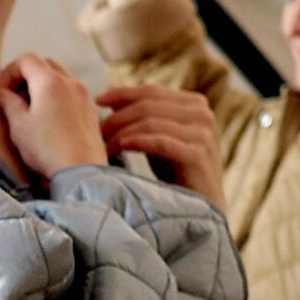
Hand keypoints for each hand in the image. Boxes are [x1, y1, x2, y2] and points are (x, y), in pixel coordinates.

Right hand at [0, 56, 107, 179]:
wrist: (81, 171)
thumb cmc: (46, 148)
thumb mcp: (19, 126)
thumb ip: (8, 103)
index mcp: (49, 82)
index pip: (27, 60)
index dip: (10, 72)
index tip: (2, 91)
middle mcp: (70, 82)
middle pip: (45, 65)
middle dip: (27, 76)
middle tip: (15, 97)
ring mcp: (84, 95)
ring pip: (61, 77)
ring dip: (44, 86)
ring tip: (33, 109)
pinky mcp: (91, 110)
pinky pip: (73, 92)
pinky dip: (59, 96)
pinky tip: (51, 118)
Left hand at [95, 83, 227, 207]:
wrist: (201, 208)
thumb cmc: (176, 173)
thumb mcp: (158, 138)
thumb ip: (142, 117)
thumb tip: (110, 95)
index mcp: (195, 104)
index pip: (151, 91)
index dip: (121, 94)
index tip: (97, 100)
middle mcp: (202, 114)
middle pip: (148, 104)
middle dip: (117, 117)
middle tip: (96, 131)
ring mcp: (202, 134)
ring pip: (151, 121)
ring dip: (121, 132)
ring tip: (103, 145)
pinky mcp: (198, 155)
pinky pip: (159, 142)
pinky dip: (135, 142)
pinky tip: (119, 147)